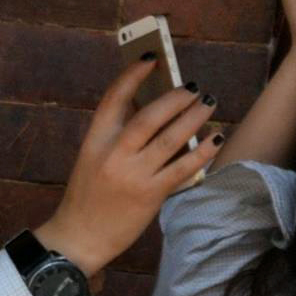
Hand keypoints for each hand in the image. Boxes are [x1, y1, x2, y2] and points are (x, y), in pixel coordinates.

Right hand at [34, 60, 220, 275]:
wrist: (80, 237)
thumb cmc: (90, 196)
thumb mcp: (94, 158)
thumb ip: (119, 136)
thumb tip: (156, 108)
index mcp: (95, 140)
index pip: (113, 98)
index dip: (133, 75)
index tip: (152, 58)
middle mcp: (114, 154)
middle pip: (149, 116)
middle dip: (175, 98)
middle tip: (194, 87)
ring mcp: (133, 175)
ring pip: (171, 138)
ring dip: (194, 117)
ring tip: (210, 103)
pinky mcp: (150, 195)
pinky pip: (183, 168)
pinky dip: (202, 151)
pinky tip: (216, 138)